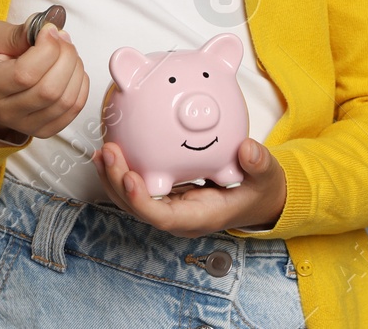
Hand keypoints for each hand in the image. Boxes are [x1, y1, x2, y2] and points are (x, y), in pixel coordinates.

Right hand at [0, 18, 88, 142]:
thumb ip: (16, 33)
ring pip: (66, 101)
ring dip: (75, 69)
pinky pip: (73, 110)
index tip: (49, 29)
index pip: (25, 74)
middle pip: (50, 90)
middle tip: (60, 37)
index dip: (47, 49)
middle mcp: (5, 112)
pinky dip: (80, 86)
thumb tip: (47, 31)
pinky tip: (71, 69)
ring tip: (66, 50)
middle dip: (65, 56)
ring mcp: (26, 125)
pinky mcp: (43, 130)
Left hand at [93, 137, 286, 238]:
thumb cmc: (258, 190)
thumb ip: (259, 165)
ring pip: (132, 199)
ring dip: (113, 177)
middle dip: (118, 183)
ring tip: (101, 151)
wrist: (257, 198)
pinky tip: (113, 150)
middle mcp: (178, 217)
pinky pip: (138, 186)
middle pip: (139, 207)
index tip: (130, 178)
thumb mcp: (266, 177)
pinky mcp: (165, 195)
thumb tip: (248, 149)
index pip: (163, 217)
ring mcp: (169, 207)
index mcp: (200, 217)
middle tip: (108, 152)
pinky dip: (122, 171)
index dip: (142, 201)